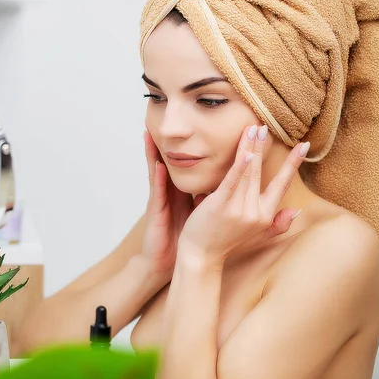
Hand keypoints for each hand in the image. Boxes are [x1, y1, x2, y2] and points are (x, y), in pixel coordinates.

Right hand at [140, 130, 205, 283]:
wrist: (169, 260)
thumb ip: (212, 197)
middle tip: (170, 118)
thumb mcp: (203, 214)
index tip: (194, 128)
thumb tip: (228, 184)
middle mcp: (171, 189)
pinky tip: (158, 162)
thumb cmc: (186, 239)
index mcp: (184, 189)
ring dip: (154, 150)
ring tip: (150, 130)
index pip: (190, 162)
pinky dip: (157, 175)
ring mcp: (162, 197)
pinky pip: (158, 189)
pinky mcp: (157, 209)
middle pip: (171, 159)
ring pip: (158, 168)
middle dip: (170, 140)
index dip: (193, 145)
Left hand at [178, 125, 308, 266]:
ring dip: (250, 149)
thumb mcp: (256, 236)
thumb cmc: (225, 243)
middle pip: (261, 173)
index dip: (292, 164)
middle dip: (262, 148)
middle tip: (264, 126)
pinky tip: (246, 154)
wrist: (201, 257)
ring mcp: (238, 209)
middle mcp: (255, 212)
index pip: (282, 184)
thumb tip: (296, 211)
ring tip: (253, 129)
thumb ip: (277, 224)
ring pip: (247, 173)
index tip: (304, 145)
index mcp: (264, 215)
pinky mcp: (220, 206)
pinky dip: (239, 168)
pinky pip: (231, 183)